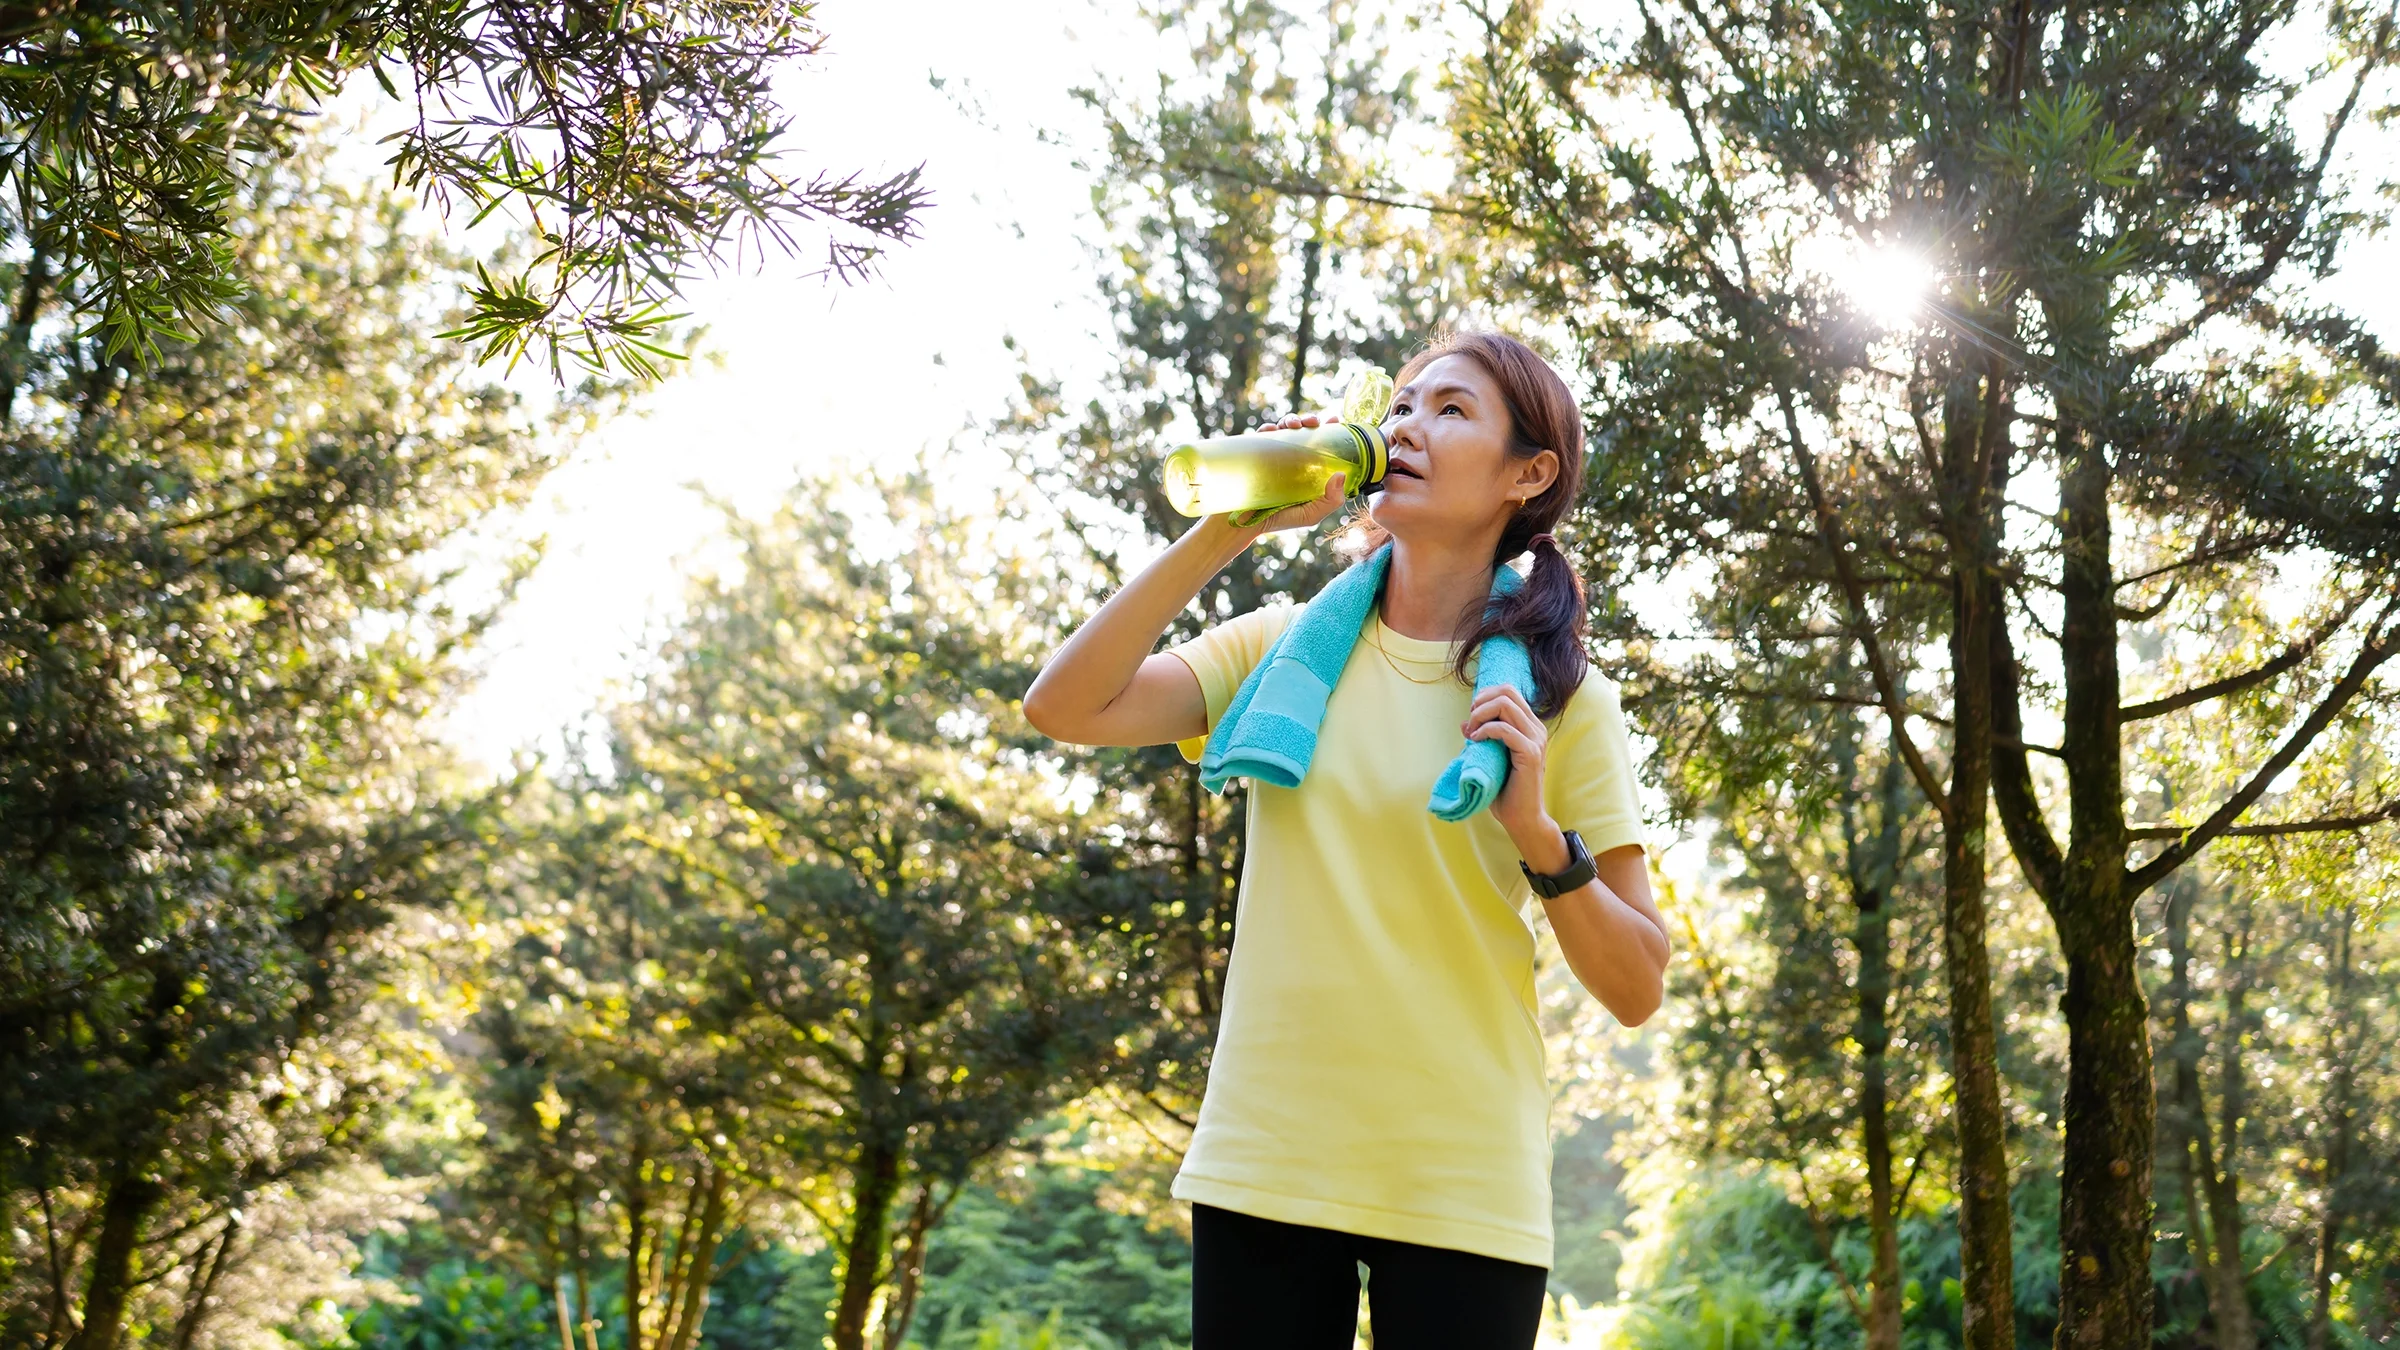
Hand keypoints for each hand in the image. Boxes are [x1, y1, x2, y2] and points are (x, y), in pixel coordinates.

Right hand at [1218, 411, 1349, 538]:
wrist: (1242, 523)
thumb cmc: (1278, 520)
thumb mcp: (1311, 515)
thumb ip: (1331, 500)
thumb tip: (1341, 474)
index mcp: (1307, 470)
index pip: (1321, 445)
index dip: (1329, 430)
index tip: (1334, 420)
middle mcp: (1291, 459)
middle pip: (1303, 432)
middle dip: (1309, 420)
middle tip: (1313, 422)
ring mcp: (1272, 455)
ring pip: (1283, 428)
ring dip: (1290, 420)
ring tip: (1293, 425)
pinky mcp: (1255, 453)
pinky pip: (1262, 434)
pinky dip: (1268, 427)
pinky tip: (1273, 429)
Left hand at [1463, 684, 1563, 865]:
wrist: (1522, 817)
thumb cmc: (1506, 790)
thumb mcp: (1490, 757)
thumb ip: (1482, 737)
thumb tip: (1464, 723)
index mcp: (1530, 726)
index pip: (1509, 691)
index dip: (1485, 697)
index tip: (1472, 716)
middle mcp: (1536, 728)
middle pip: (1507, 691)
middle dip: (1481, 702)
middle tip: (1470, 723)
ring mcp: (1535, 739)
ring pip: (1505, 704)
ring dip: (1480, 715)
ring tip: (1472, 733)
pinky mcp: (1530, 753)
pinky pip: (1504, 729)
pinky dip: (1485, 731)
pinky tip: (1476, 741)